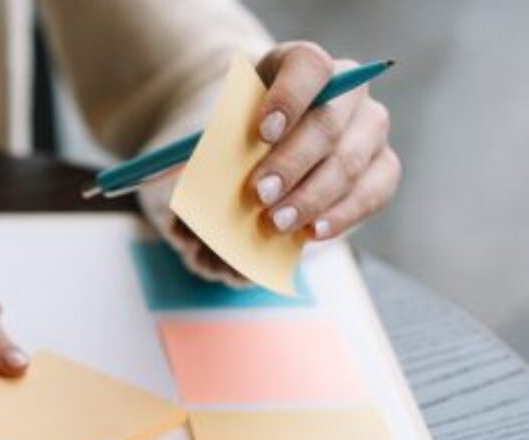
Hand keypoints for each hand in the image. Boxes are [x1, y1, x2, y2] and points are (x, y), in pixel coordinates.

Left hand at [155, 42, 400, 285]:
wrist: (268, 147)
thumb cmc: (242, 130)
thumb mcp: (224, 126)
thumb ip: (218, 143)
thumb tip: (199, 179)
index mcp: (301, 65)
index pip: (308, 66)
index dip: (290, 97)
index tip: (263, 132)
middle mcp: (349, 90)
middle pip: (329, 122)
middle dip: (293, 163)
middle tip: (260, 194)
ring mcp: (371, 127)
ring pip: (352, 161)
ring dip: (313, 196)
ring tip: (277, 222)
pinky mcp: (384, 165)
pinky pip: (374, 192)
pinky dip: (343, 215)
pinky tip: (313, 232)